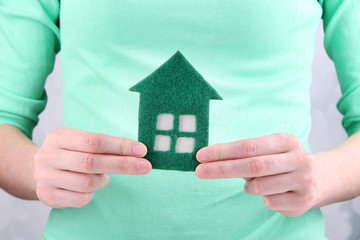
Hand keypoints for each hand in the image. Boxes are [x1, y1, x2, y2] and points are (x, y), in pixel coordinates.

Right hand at [34, 127, 150, 207]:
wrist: (34, 168)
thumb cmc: (68, 153)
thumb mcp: (79, 141)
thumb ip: (103, 145)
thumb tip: (137, 151)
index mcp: (59, 137)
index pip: (94, 141)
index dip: (120, 146)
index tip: (141, 150)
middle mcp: (49, 156)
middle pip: (92, 162)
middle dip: (123, 165)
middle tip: (145, 166)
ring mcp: (46, 177)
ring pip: (87, 183)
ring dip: (103, 180)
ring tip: (102, 176)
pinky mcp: (47, 195)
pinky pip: (81, 199)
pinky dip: (92, 194)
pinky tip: (89, 187)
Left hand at [195, 133, 318, 216]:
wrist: (322, 177)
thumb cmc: (284, 161)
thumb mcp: (270, 150)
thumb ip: (246, 154)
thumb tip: (211, 159)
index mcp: (286, 141)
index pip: (248, 145)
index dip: (223, 151)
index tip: (201, 155)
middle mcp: (297, 158)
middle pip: (252, 165)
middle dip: (222, 169)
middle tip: (200, 171)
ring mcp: (303, 179)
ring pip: (259, 186)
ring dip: (249, 186)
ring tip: (254, 183)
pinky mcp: (304, 200)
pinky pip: (269, 202)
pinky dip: (262, 198)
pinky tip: (271, 193)